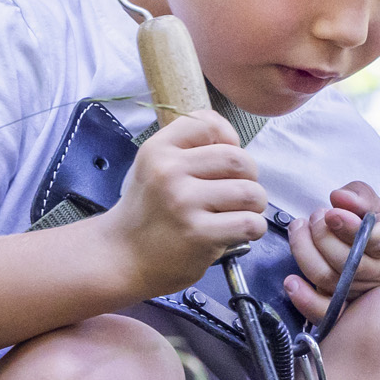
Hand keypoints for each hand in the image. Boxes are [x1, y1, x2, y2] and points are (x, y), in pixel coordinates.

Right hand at [109, 112, 267, 296]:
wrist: (124, 256)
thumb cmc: (149, 212)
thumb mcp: (155, 166)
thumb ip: (189, 148)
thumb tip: (235, 142)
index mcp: (159, 149)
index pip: (209, 123)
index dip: (229, 138)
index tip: (225, 160)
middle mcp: (169, 171)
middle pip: (238, 159)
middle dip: (249, 176)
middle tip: (238, 192)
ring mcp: (183, 202)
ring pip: (249, 191)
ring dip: (255, 204)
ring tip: (241, 212)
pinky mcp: (198, 234)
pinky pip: (249, 223)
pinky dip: (254, 228)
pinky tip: (239, 231)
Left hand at [285, 179, 379, 318]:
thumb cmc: (374, 228)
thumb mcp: (372, 205)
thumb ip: (358, 196)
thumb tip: (339, 197)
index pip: (377, 240)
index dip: (350, 228)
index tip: (330, 213)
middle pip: (347, 260)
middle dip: (322, 235)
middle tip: (313, 217)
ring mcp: (364, 294)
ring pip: (330, 279)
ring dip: (305, 252)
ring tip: (299, 229)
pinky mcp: (345, 310)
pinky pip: (325, 312)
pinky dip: (305, 299)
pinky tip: (291, 282)